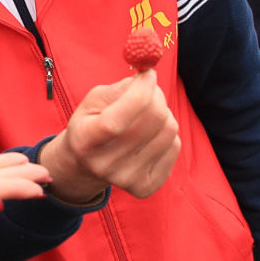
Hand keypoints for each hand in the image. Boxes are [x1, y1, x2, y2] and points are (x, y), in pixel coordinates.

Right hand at [39, 69, 179, 202]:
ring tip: (146, 114)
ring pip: (169, 131)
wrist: (86, 164)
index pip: (117, 121)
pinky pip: (175, 147)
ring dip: (163, 113)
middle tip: (150, 88)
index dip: (139, 92)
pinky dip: (167, 132)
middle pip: (152, 121)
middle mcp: (104, 165)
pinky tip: (151, 134)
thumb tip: (149, 77)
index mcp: (84, 141)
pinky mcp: (146, 187)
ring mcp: (127, 180)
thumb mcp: (93, 102)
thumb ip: (120, 89)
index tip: (148, 73)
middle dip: (155, 95)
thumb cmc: (91, 124)